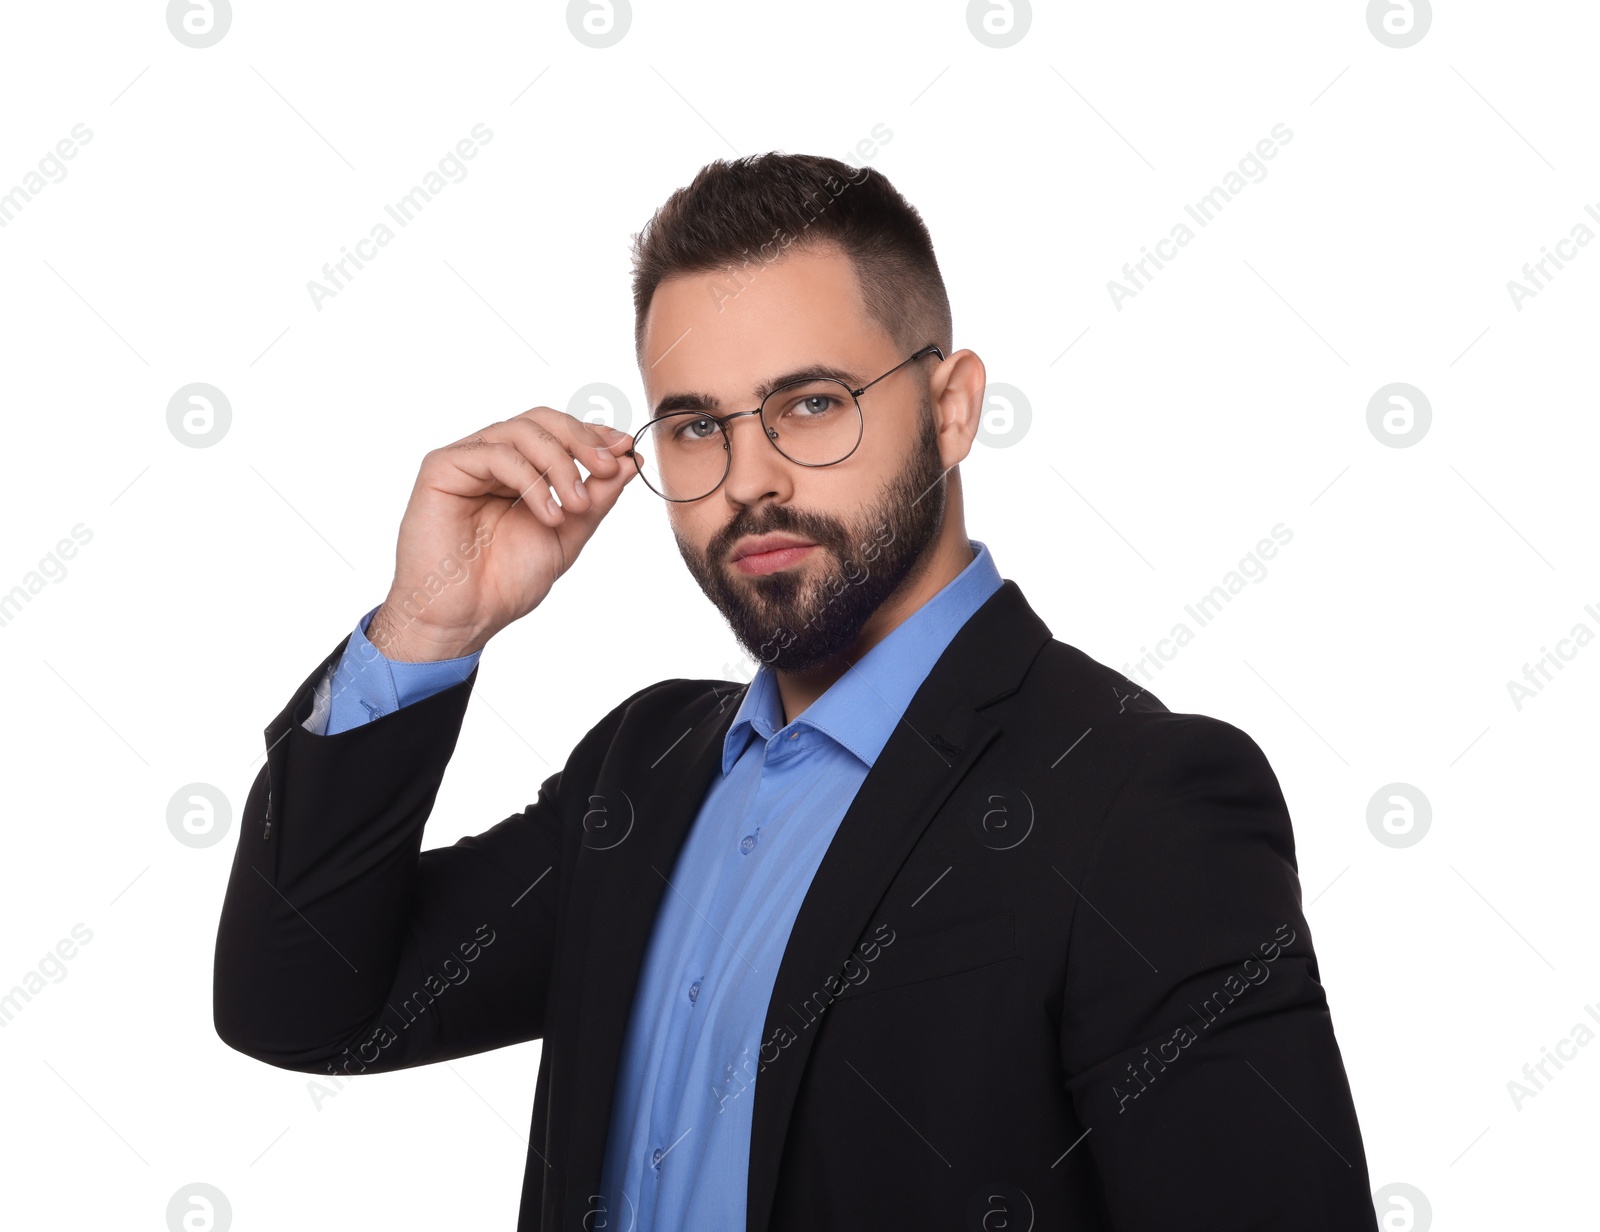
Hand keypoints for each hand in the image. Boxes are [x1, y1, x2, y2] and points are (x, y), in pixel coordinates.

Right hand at [366, 408, 637, 660]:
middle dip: (582, 439)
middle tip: (608, 467)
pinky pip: (496, 454)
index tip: (626, 448)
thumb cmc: (505, 582)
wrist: (466, 617)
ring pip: (522, 431)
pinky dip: (531, 480)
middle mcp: (493, 459)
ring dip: (561, 463)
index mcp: (520, 472)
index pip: (559, 433)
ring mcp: (467, 461)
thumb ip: (595, 498)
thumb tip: (629, 460)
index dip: (593, 434)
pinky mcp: (442, 468)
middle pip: (542, 420)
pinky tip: (549, 514)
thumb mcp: (567, 535)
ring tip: (576, 504)